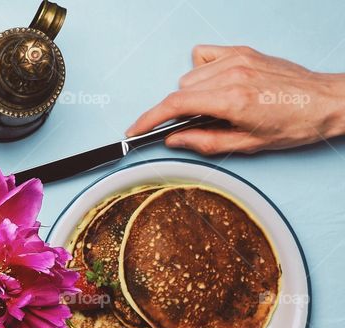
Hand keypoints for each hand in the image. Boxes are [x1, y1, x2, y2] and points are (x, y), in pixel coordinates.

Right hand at [126, 45, 344, 153]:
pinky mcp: (243, 51)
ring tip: (214, 108)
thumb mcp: (248, 144)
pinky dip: (201, 71)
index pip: (175, 105)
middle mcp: (232, 74)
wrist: (326, 102)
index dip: (148, 119)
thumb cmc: (294, 125)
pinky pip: (204, 56)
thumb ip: (205, 142)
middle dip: (176, 112)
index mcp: (232, 100)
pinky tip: (215, 84)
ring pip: (190, 76)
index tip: (134, 130)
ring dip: (192, 94)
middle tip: (191, 127)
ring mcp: (237, 59)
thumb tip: (175, 139)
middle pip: (179, 91)